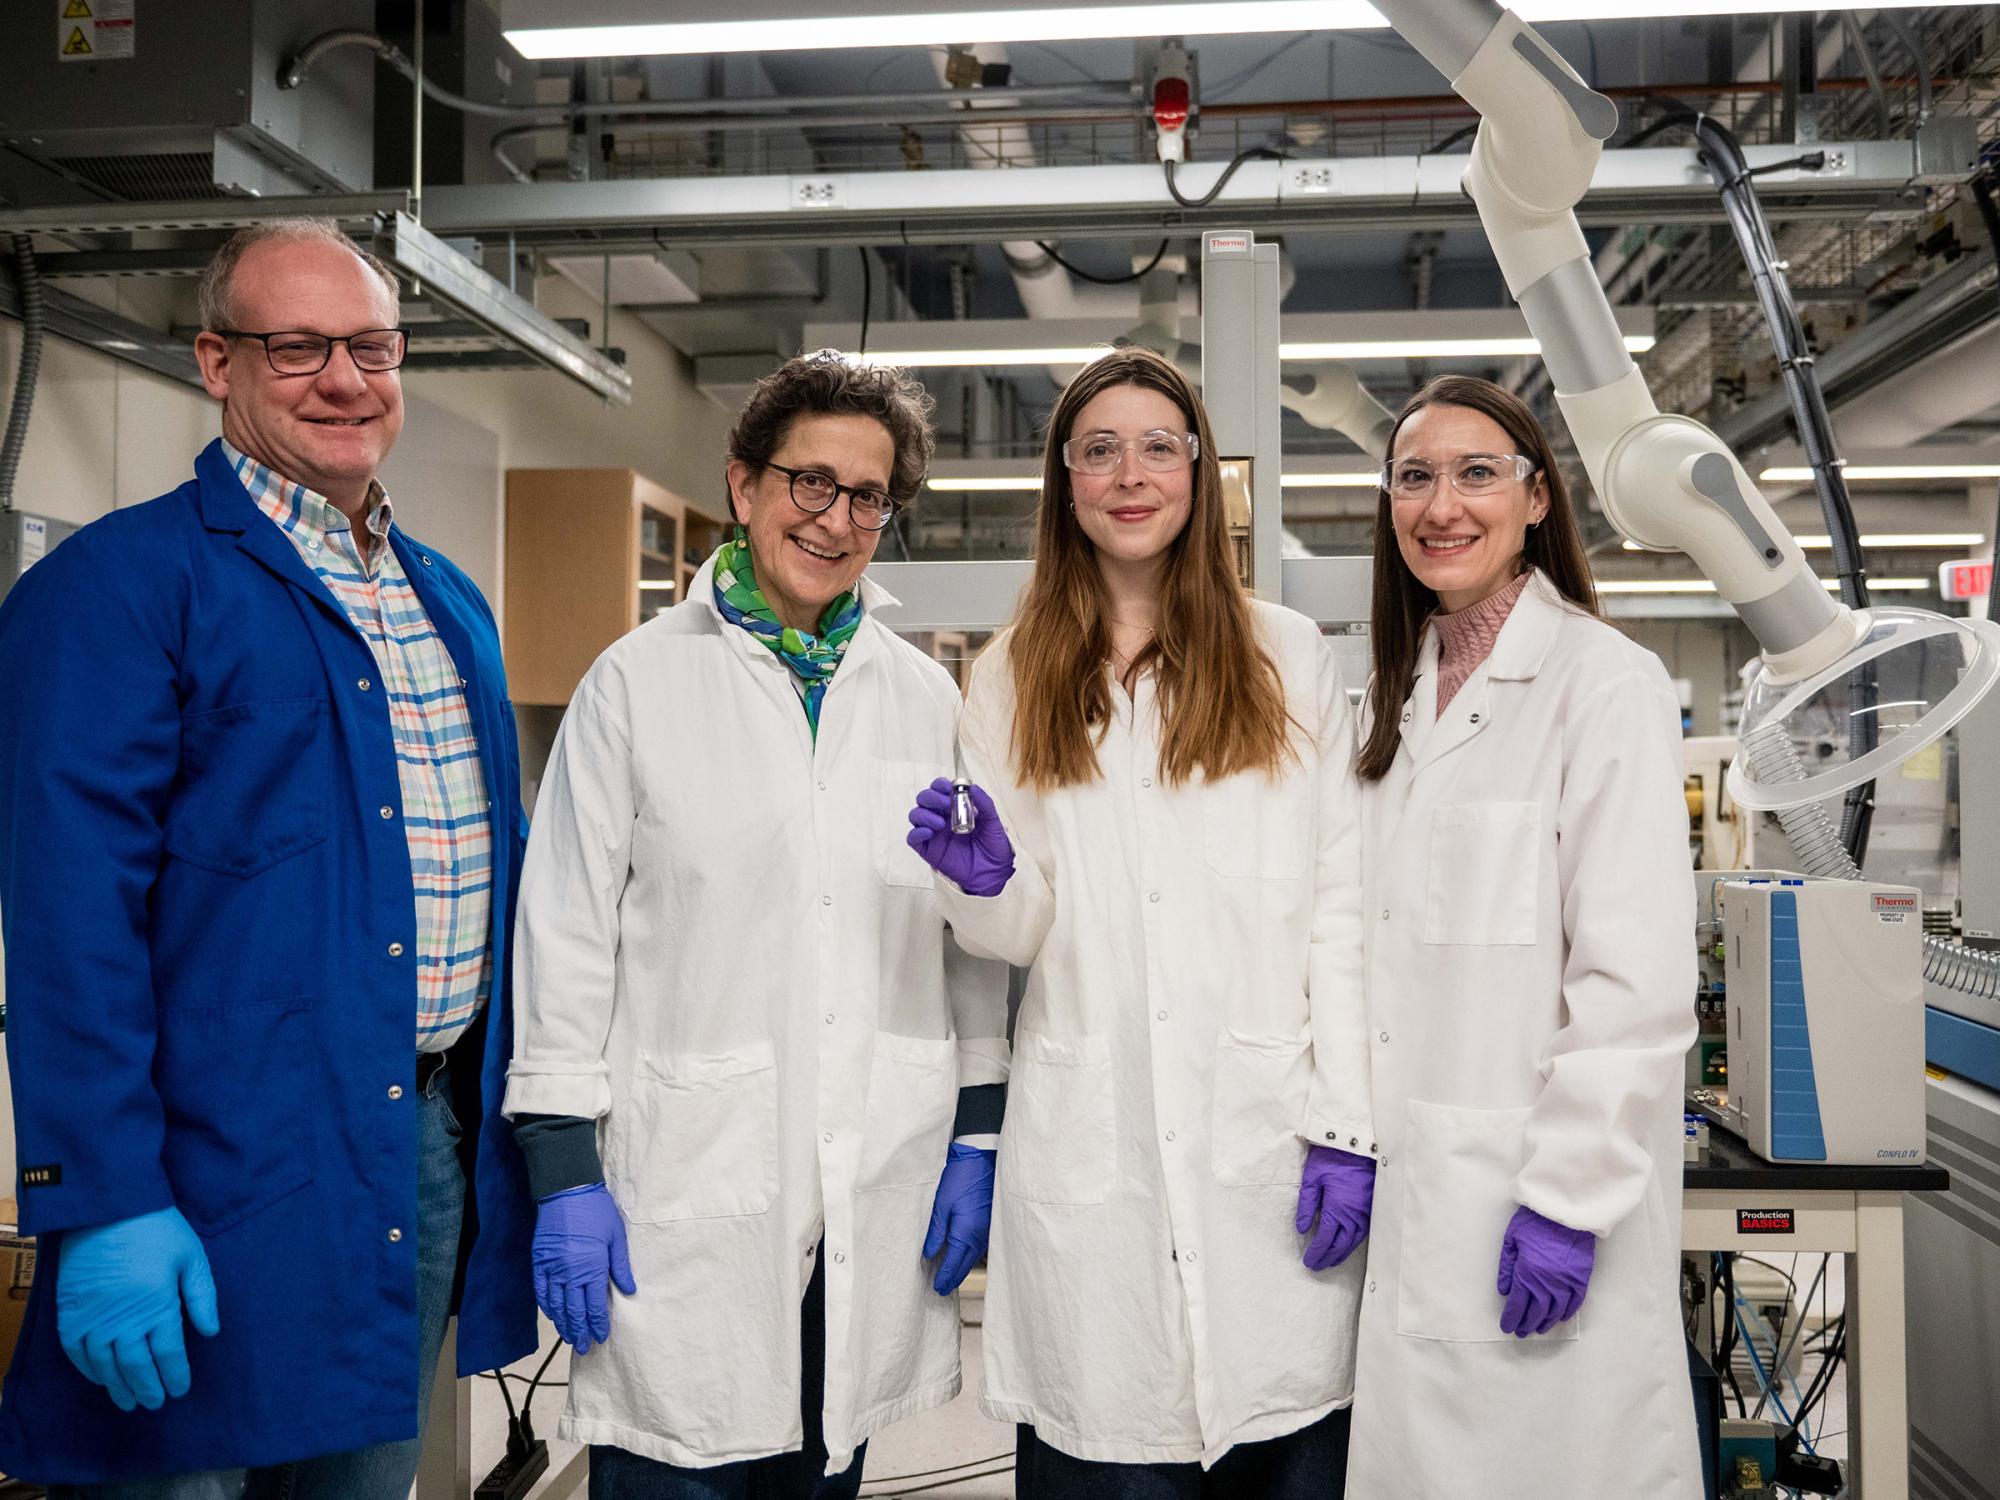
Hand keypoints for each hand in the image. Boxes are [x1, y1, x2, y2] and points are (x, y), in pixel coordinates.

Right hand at [56, 1206, 219, 1411]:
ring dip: (118, 1386)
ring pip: (106, 1365)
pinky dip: (88, 1370)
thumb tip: (210, 1333)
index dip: (175, 1375)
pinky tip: (100, 1379)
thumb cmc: (157, 1229)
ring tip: (129, 1401)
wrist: (108, 1208)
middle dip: (148, 1388)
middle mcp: (124, 1320)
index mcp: (158, 1307)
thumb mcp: (191, 1257)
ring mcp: (93, 1319)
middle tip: (154, 1404)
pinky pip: (76, 1352)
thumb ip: (202, 1297)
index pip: (169, 1354)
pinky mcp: (70, 1313)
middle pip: (137, 1366)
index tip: (180, 1390)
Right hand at [532, 1183, 636, 1355]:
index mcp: (592, 1267)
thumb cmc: (596, 1211)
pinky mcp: (539, 1261)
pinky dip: (547, 1306)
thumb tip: (629, 1290)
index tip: (601, 1337)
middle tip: (584, 1347)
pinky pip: (541, 1290)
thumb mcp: (616, 1236)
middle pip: (574, 1310)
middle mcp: (570, 1272)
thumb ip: (620, 1266)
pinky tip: (552, 1315)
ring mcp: (552, 1268)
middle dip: (580, 1331)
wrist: (566, 1190)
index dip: (597, 1324)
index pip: (594, 1305)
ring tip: (569, 1337)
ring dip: (563, 1323)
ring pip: (556, 1305)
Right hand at [907, 778, 1014, 896]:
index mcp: (955, 808)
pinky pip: (913, 837)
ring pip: (916, 815)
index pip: (939, 790)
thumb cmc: (994, 848)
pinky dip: (917, 832)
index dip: (939, 785)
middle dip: (931, 797)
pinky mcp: (928, 850)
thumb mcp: (994, 823)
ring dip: (924, 814)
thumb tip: (972, 787)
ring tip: (940, 823)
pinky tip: (929, 832)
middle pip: (924, 799)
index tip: (947, 787)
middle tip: (945, 803)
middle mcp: (941, 818)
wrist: (993, 874)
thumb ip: (985, 804)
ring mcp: (933, 834)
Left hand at [922, 1142, 996, 1294]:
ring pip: (974, 1257)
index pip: (954, 1263)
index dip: (944, 1277)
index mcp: (965, 1232)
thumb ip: (936, 1231)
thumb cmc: (960, 1177)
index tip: (936, 1289)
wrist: (983, 1158)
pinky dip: (970, 1256)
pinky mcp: (991, 1222)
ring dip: (962, 1268)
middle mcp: (979, 1235)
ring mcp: (987, 1230)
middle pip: (966, 1265)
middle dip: (954, 1278)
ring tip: (950, 1277)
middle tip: (942, 1290)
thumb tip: (928, 1254)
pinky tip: (963, 1256)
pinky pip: (980, 1247)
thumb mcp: (941, 1203)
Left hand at [1295, 1145, 1375, 1270]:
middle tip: (1316, 1266)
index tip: (1308, 1261)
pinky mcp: (1372, 1209)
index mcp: (1337, 1210)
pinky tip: (1347, 1246)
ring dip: (1341, 1254)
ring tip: (1330, 1261)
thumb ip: (1306, 1204)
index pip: (1325, 1239)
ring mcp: (1366, 1214)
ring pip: (1353, 1242)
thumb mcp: (1313, 1177)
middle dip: (1327, 1258)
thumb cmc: (1333, 1158)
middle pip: (1340, 1246)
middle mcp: (1354, 1217)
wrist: (1359, 1145)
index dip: (1316, 1252)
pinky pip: (1363, 1234)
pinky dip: (1353, 1244)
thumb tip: (1302, 1229)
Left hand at [1497, 1204, 1595, 1336]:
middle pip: (1536, 1312)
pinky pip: (1575, 1303)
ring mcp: (1566, 1283)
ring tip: (1538, 1329)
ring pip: (1555, 1311)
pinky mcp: (1581, 1279)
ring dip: (1545, 1323)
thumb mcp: (1511, 1240)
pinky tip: (1559, 1318)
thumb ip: (1507, 1268)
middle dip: (1526, 1324)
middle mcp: (1547, 1284)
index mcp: (1527, 1274)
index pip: (1517, 1305)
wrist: (1564, 1211)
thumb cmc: (1534, 1222)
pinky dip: (1566, 1313)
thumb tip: (1504, 1291)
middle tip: (1521, 1332)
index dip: (1511, 1318)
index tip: (1507, 1327)